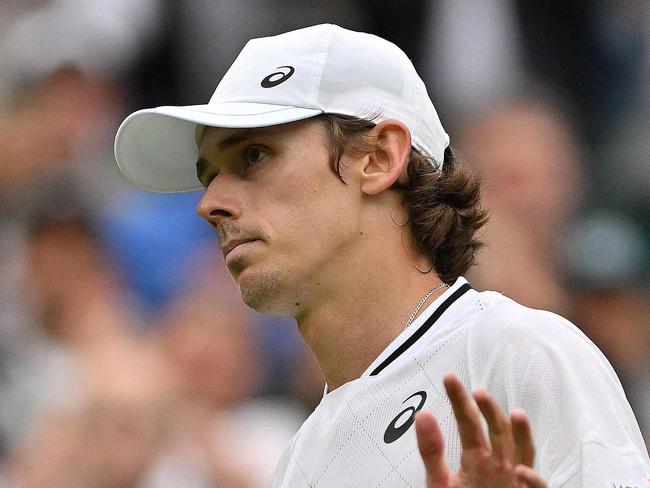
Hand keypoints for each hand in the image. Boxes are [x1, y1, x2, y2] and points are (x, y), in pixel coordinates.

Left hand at [415, 374, 546, 486]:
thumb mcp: (439, 481)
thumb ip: (431, 450)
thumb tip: (422, 414)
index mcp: (477, 457)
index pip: (468, 423)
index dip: (459, 400)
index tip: (449, 378)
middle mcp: (498, 464)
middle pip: (497, 430)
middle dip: (489, 410)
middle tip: (478, 391)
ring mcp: (515, 480)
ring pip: (523, 452)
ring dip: (522, 435)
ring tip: (517, 414)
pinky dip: (531, 480)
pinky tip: (520, 470)